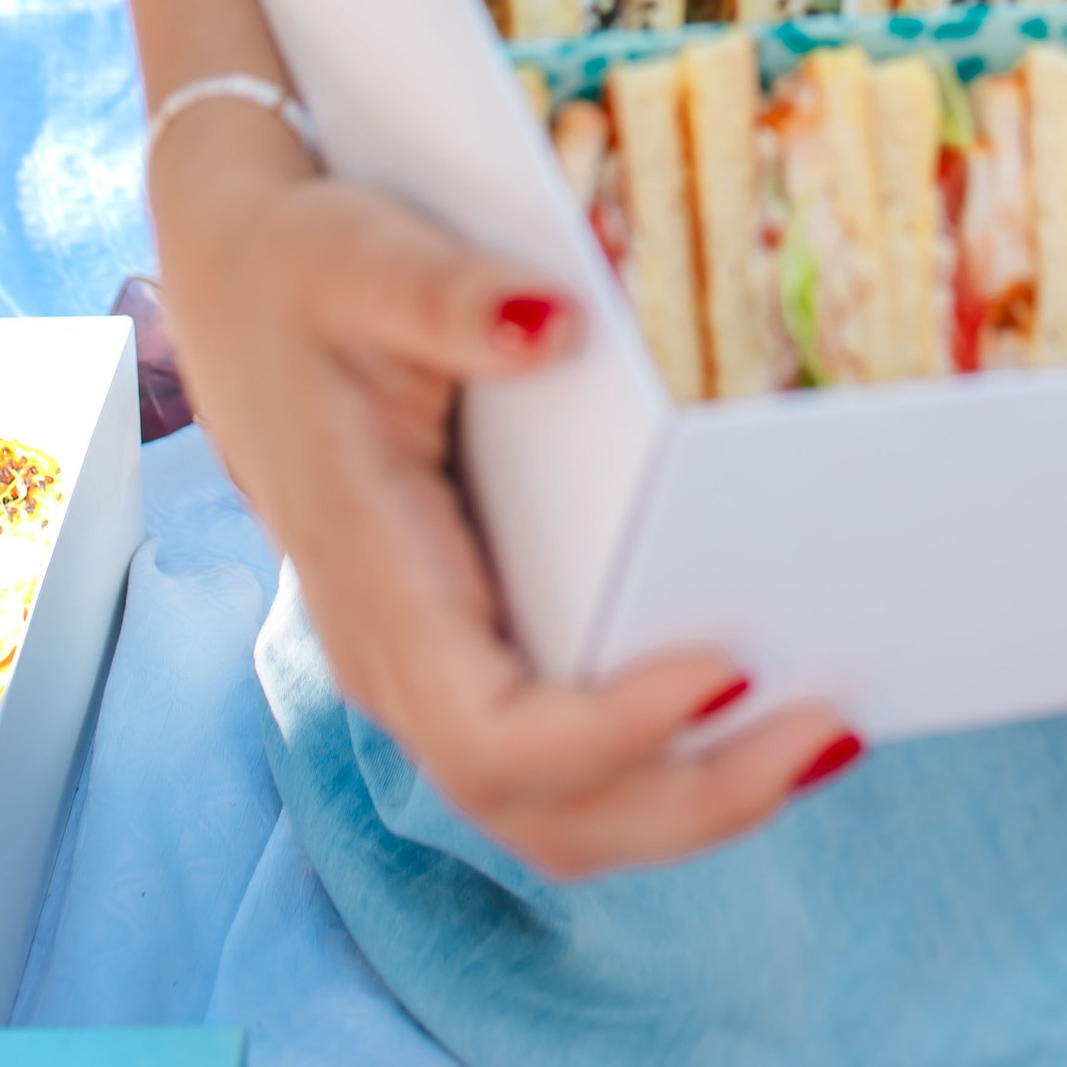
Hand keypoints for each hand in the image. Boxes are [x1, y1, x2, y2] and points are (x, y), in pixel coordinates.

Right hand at [125, 0, 854, 877]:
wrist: (239, 277)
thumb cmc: (302, 266)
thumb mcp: (361, 257)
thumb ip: (448, 296)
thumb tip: (551, 322)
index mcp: (372, 579)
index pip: (492, 734)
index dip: (611, 732)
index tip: (727, 669)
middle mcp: (395, 658)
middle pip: (541, 808)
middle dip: (691, 800)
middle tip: (828, 733)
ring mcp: (431, 665)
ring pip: (555, 809)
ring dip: (689, 801)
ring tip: (821, 739)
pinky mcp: (466, 645)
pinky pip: (562, 760)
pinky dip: (662, 763)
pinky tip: (756, 709)